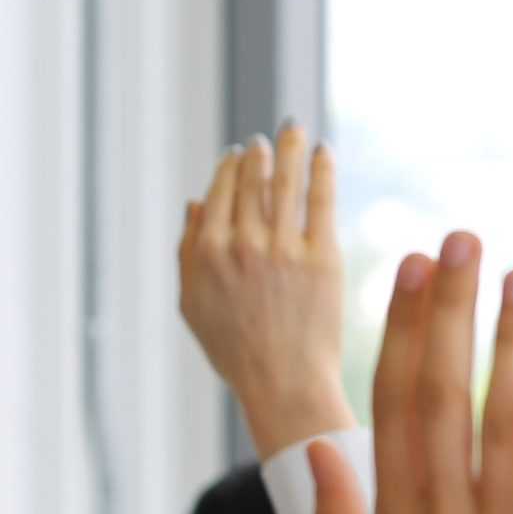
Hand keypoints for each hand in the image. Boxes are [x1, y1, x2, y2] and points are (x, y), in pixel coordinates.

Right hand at [179, 125, 352, 455]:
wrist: (285, 384)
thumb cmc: (237, 350)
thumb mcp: (194, 304)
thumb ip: (188, 251)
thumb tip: (195, 202)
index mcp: (207, 252)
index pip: (220, 192)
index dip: (230, 168)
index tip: (240, 153)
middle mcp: (242, 244)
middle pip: (251, 182)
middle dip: (260, 153)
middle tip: (270, 136)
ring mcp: (283, 250)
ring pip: (285, 182)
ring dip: (290, 148)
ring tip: (295, 129)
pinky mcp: (322, 258)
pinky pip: (321, 201)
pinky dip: (322, 170)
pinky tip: (324, 152)